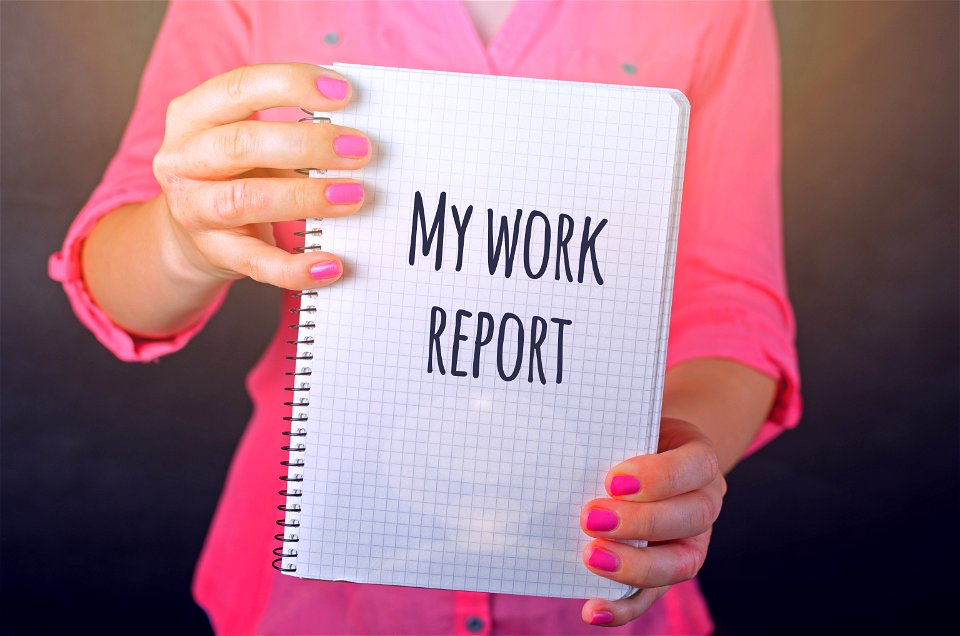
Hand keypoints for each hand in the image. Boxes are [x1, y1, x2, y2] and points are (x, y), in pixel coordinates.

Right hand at [151, 63, 369, 289]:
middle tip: (360, 150)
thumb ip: (291, 132)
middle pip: (243, 143)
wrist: (191, 235)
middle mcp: (183, 159)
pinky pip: (258, 263)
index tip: (344, 93)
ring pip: (247, 198)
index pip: (239, 88)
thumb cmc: (235, 174)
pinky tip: (331, 264)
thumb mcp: (250, 141)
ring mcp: (194, 209)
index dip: (291, 84)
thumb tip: (355, 137)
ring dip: (306, 197)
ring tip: (353, 196)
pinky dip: (297, 268)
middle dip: (308, 144)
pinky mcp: (216, 253)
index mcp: (192, 115)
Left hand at [579, 418, 725, 626]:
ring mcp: (690, 542)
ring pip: (678, 563)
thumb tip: (568, 443)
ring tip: (591, 557)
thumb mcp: (631, 424)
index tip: (614, 479)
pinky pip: (650, 596)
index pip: (694, 467)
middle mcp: (704, 503)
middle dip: (639, 522)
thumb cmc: (633, 437)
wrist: (651, 454)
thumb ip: (613, 434)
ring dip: (633, 566)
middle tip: (591, 517)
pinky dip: (622, 608)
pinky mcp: (665, 572)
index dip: (659, 477)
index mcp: (700, 460)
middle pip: (689, 518)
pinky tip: (592, 610)